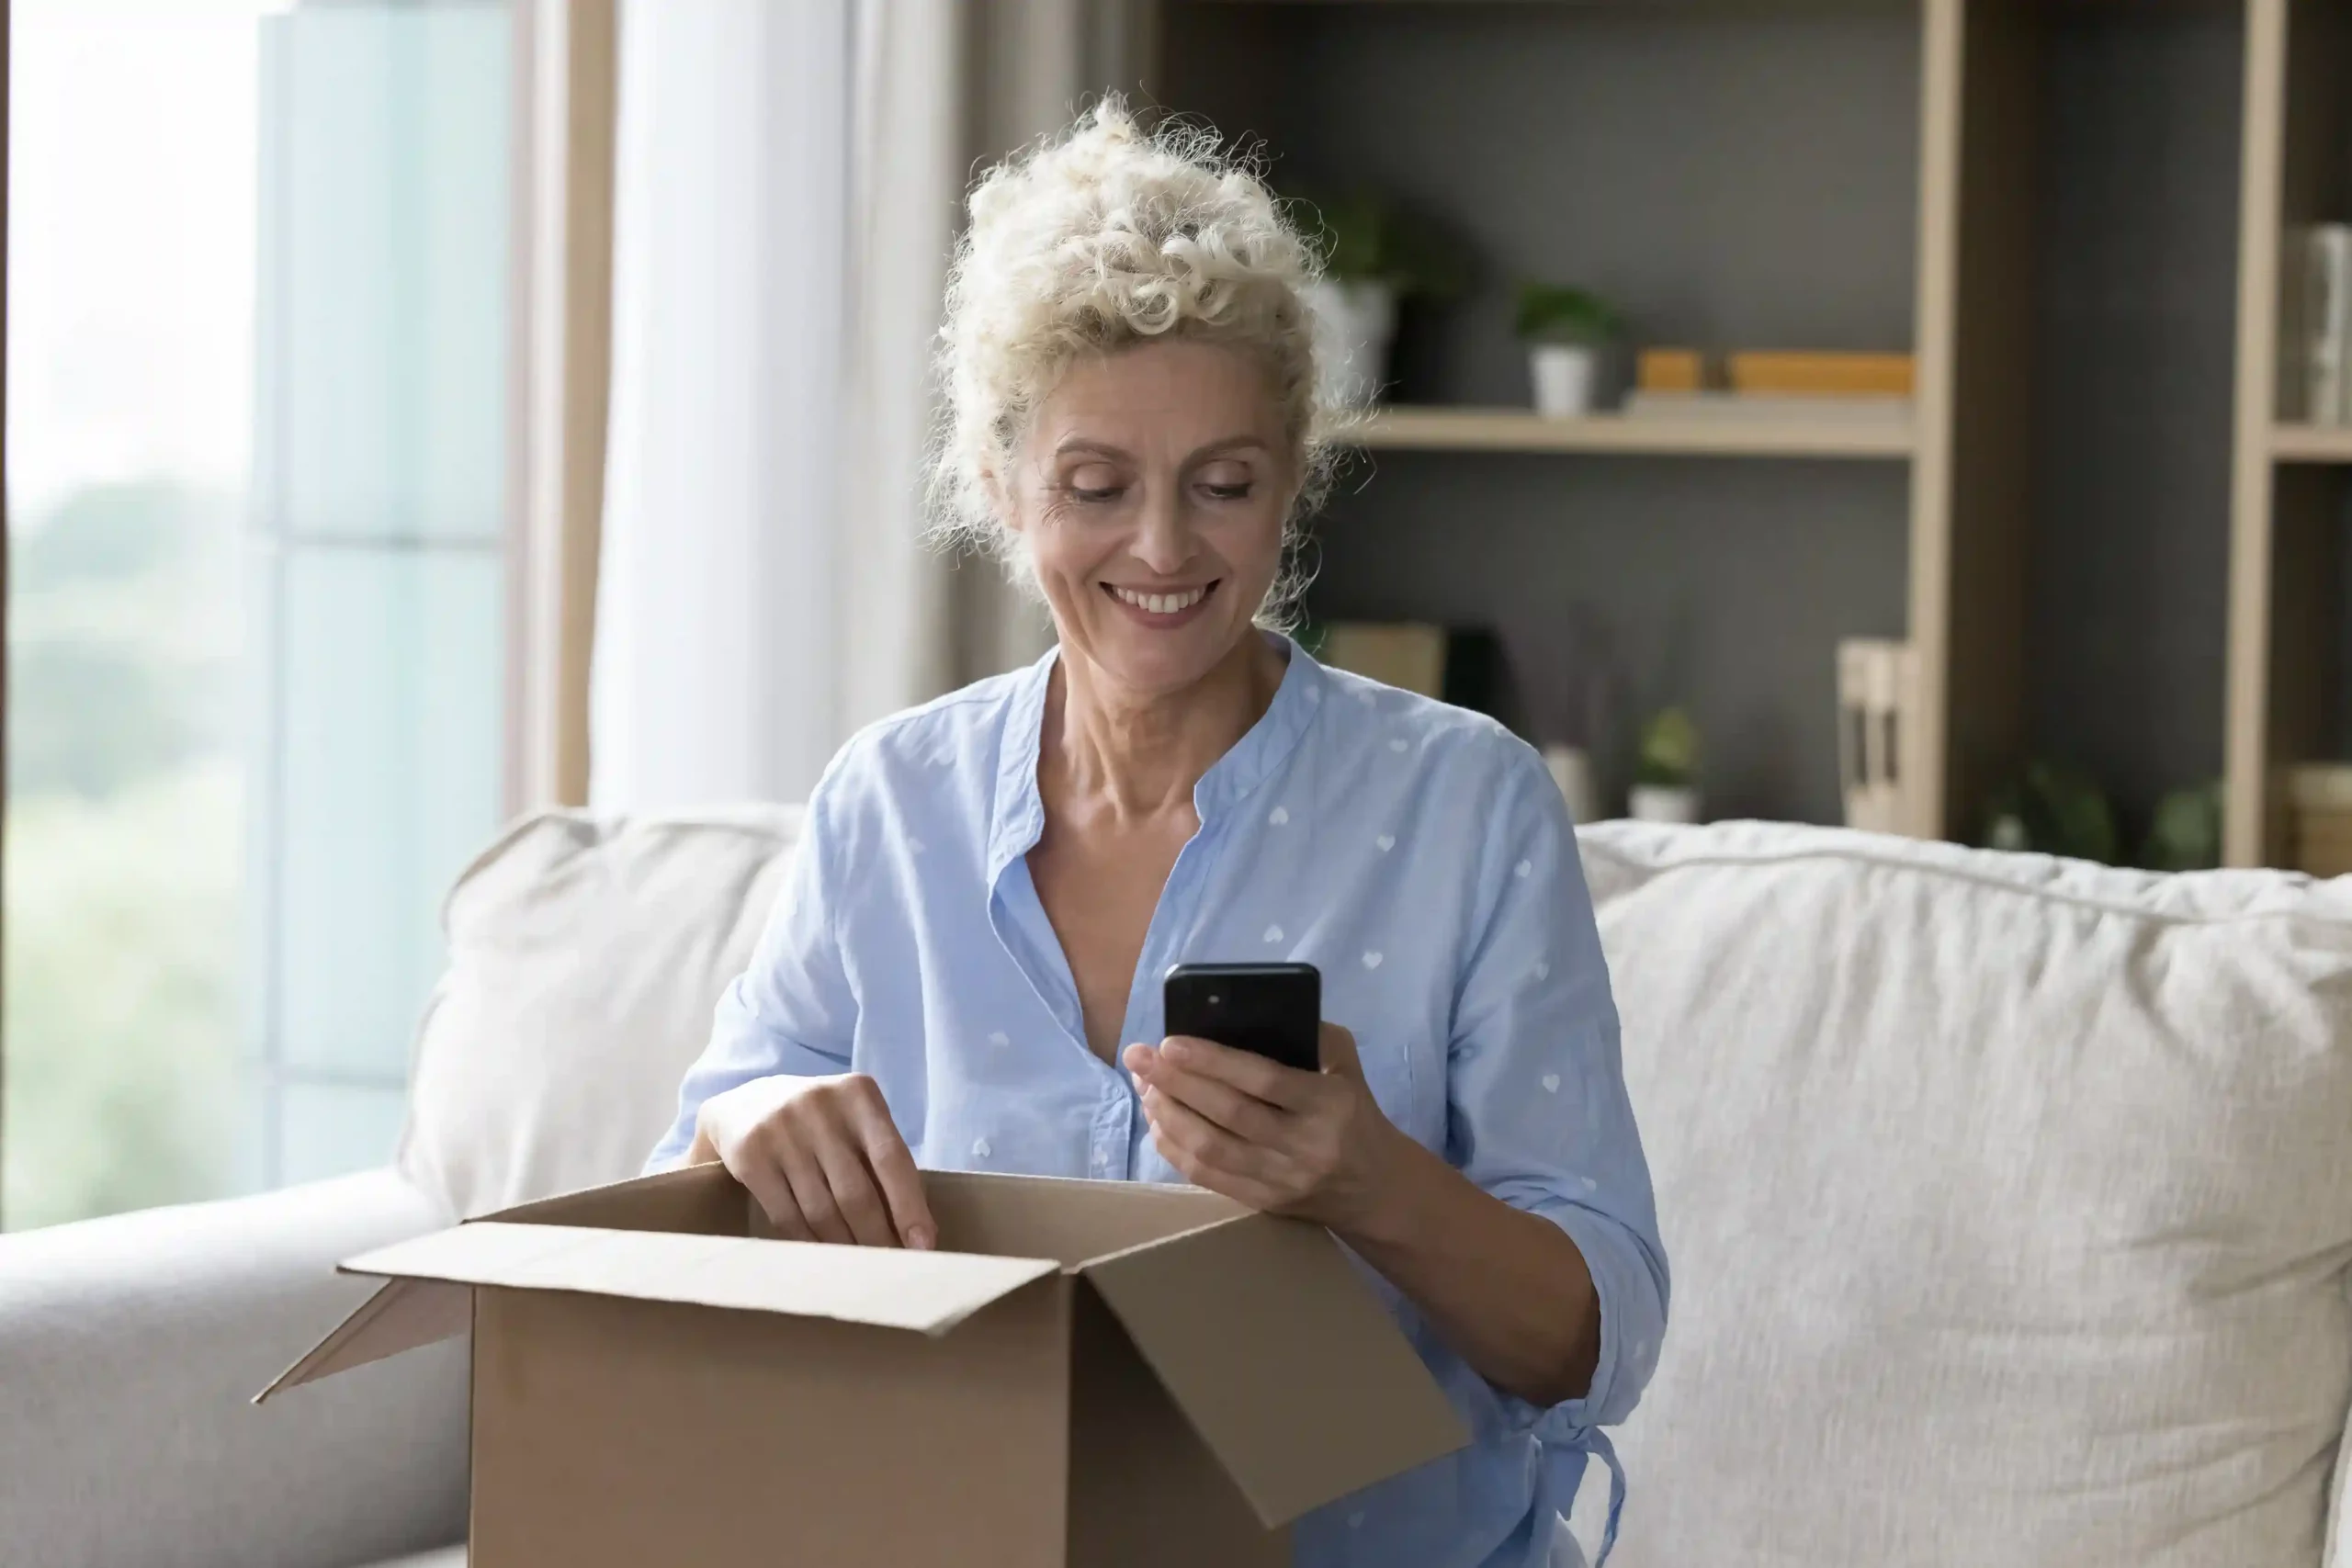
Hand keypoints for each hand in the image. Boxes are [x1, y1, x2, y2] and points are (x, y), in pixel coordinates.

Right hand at [689, 1072, 934, 1248]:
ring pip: (822, 1211)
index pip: (891, 1158)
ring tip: (860, 1268)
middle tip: (890, 1268)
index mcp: (858, 1094)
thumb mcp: (853, 1121)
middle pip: (856, 1193)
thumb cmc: (819, 1123)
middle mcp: (820, 1107)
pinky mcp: (750, 1156)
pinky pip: (787, 1216)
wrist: (743, 1106)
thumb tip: (913, 1230)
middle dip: (877, 1238)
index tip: (922, 1247)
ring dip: (844, 1247)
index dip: (909, 1206)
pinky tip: (822, 1257)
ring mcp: (781, 1130)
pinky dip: (809, 1242)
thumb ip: (880, 1158)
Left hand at [1122, 1023, 1407, 1231]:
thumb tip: (1250, 1010)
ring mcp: (1280, 1178)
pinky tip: (1158, 1120)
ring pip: (1210, 1147)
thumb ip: (1311, 1035)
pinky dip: (1174, 1147)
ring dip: (1168, 1114)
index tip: (1170, 1043)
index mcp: (1327, 1103)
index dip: (1212, 1062)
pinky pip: (1207, 1176)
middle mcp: (1302, 1144)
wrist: (1374, 1189)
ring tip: (1144, 1085)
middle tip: (1138, 1056)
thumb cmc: (1354, 1113)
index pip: (1262, 1080)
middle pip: (1227, 1114)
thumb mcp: (1347, 1066)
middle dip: (1175, 1082)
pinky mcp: (1261, 1202)